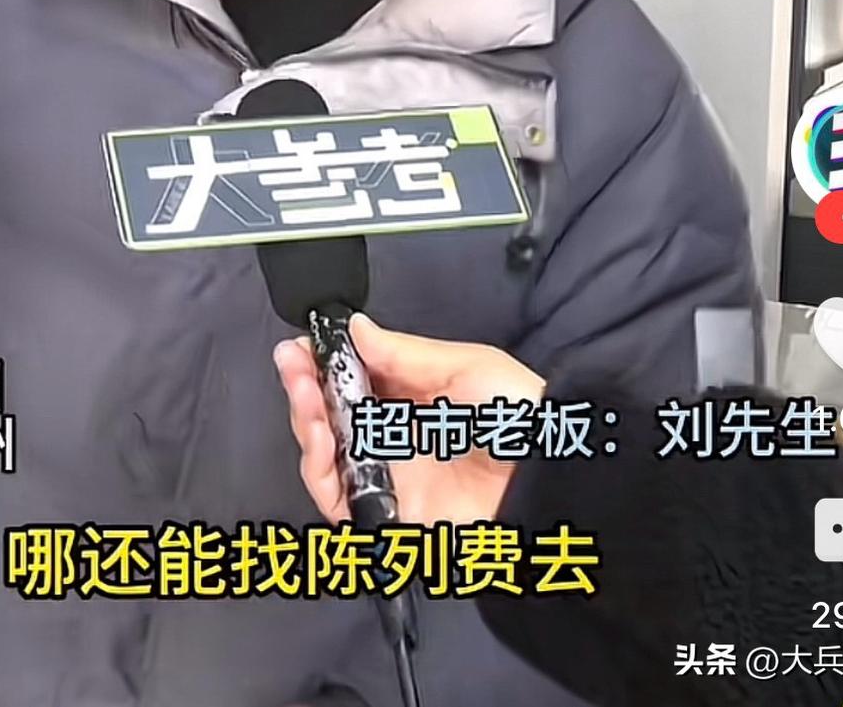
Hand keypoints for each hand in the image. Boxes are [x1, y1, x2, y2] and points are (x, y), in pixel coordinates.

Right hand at [274, 314, 543, 527]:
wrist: (550, 478)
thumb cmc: (522, 414)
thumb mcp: (464, 365)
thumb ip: (403, 353)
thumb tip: (355, 328)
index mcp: (415, 395)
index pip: (354, 378)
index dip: (323, 362)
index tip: (301, 346)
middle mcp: (397, 436)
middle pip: (331, 415)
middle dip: (305, 387)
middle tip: (293, 365)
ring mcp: (391, 476)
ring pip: (326, 455)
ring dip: (305, 423)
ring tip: (307, 400)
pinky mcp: (391, 514)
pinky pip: (340, 500)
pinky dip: (319, 472)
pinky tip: (320, 439)